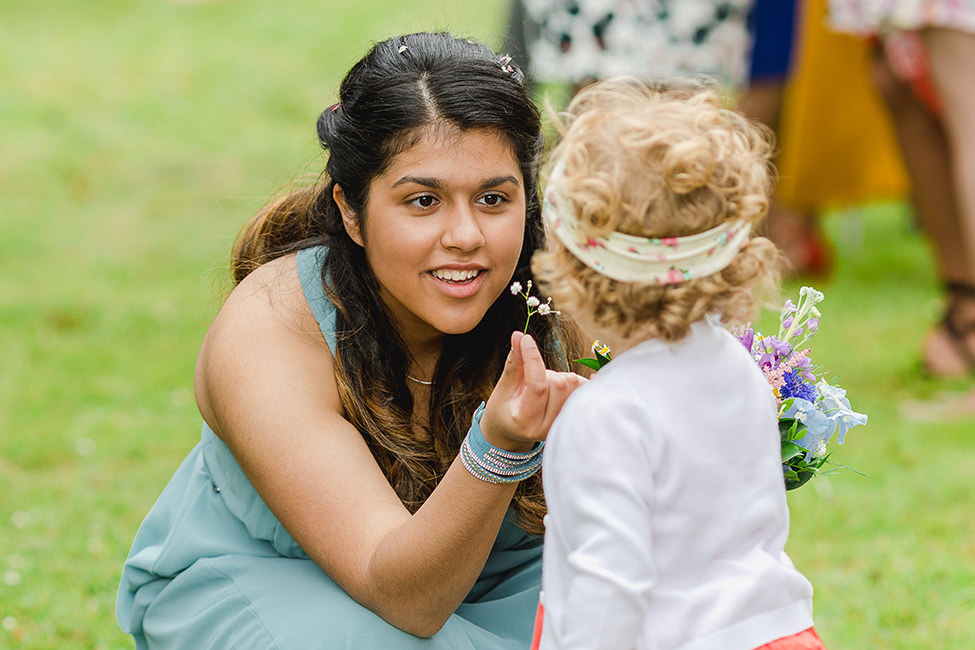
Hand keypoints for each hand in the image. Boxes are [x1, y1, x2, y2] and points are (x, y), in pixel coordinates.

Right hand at [479, 331, 587, 451]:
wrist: (513, 432)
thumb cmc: (505, 409)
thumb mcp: (503, 388)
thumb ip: (514, 363)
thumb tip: (519, 335)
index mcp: (525, 421)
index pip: (537, 386)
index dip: (533, 358)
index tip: (526, 339)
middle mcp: (547, 427)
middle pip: (559, 383)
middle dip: (545, 372)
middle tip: (532, 378)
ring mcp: (564, 424)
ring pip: (573, 384)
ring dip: (559, 377)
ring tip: (545, 387)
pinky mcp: (576, 417)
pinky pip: (586, 389)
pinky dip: (579, 380)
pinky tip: (570, 381)